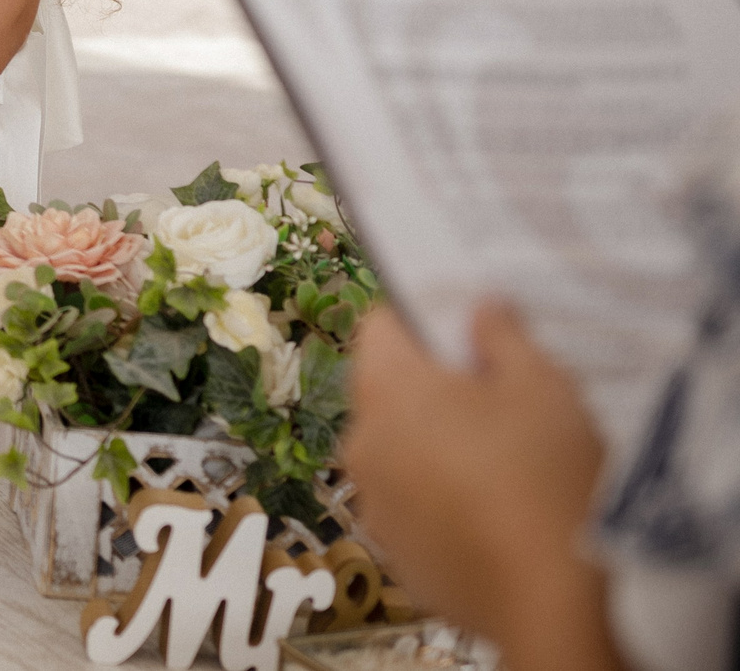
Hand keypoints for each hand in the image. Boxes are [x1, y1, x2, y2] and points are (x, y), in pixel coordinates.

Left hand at [341, 303, 623, 670]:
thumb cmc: (545, 478)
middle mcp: (362, 441)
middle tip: (501, 399)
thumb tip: (479, 308)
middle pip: (387, 389)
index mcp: (387, 390)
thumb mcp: (543, 387)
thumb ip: (503, 335)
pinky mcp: (396, 553)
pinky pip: (412, 505)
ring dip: (436, 444)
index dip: (423, 320)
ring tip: (506, 461)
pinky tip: (495, 513)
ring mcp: (373, 502)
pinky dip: (441, 500)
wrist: (549, 604)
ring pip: (398, 449)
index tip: (469, 333)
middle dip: (434, 386)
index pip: (379, 325)